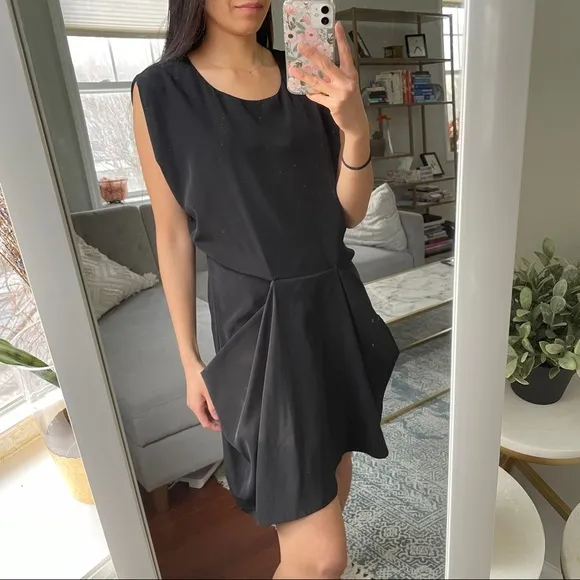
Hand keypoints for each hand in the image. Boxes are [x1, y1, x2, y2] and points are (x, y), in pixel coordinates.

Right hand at [185, 362, 220, 431]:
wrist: (192, 365)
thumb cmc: (199, 377)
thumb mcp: (209, 392)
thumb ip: (213, 406)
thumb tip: (217, 417)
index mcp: (195, 406)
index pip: (204, 422)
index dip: (213, 427)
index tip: (222, 427)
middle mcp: (193, 405)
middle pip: (204, 418)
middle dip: (213, 421)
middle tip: (224, 420)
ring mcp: (193, 400)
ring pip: (203, 412)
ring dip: (212, 414)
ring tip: (221, 413)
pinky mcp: (195, 395)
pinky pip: (202, 406)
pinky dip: (209, 408)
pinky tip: (215, 405)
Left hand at [289, 22, 367, 138]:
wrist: (356, 122)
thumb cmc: (350, 101)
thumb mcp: (347, 85)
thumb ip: (336, 76)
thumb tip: (319, 67)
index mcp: (351, 74)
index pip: (346, 53)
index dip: (341, 39)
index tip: (336, 25)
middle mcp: (346, 82)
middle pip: (327, 65)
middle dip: (313, 55)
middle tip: (302, 47)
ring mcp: (340, 93)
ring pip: (318, 82)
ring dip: (304, 75)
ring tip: (293, 69)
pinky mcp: (334, 105)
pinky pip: (318, 97)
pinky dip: (312, 94)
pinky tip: (307, 92)